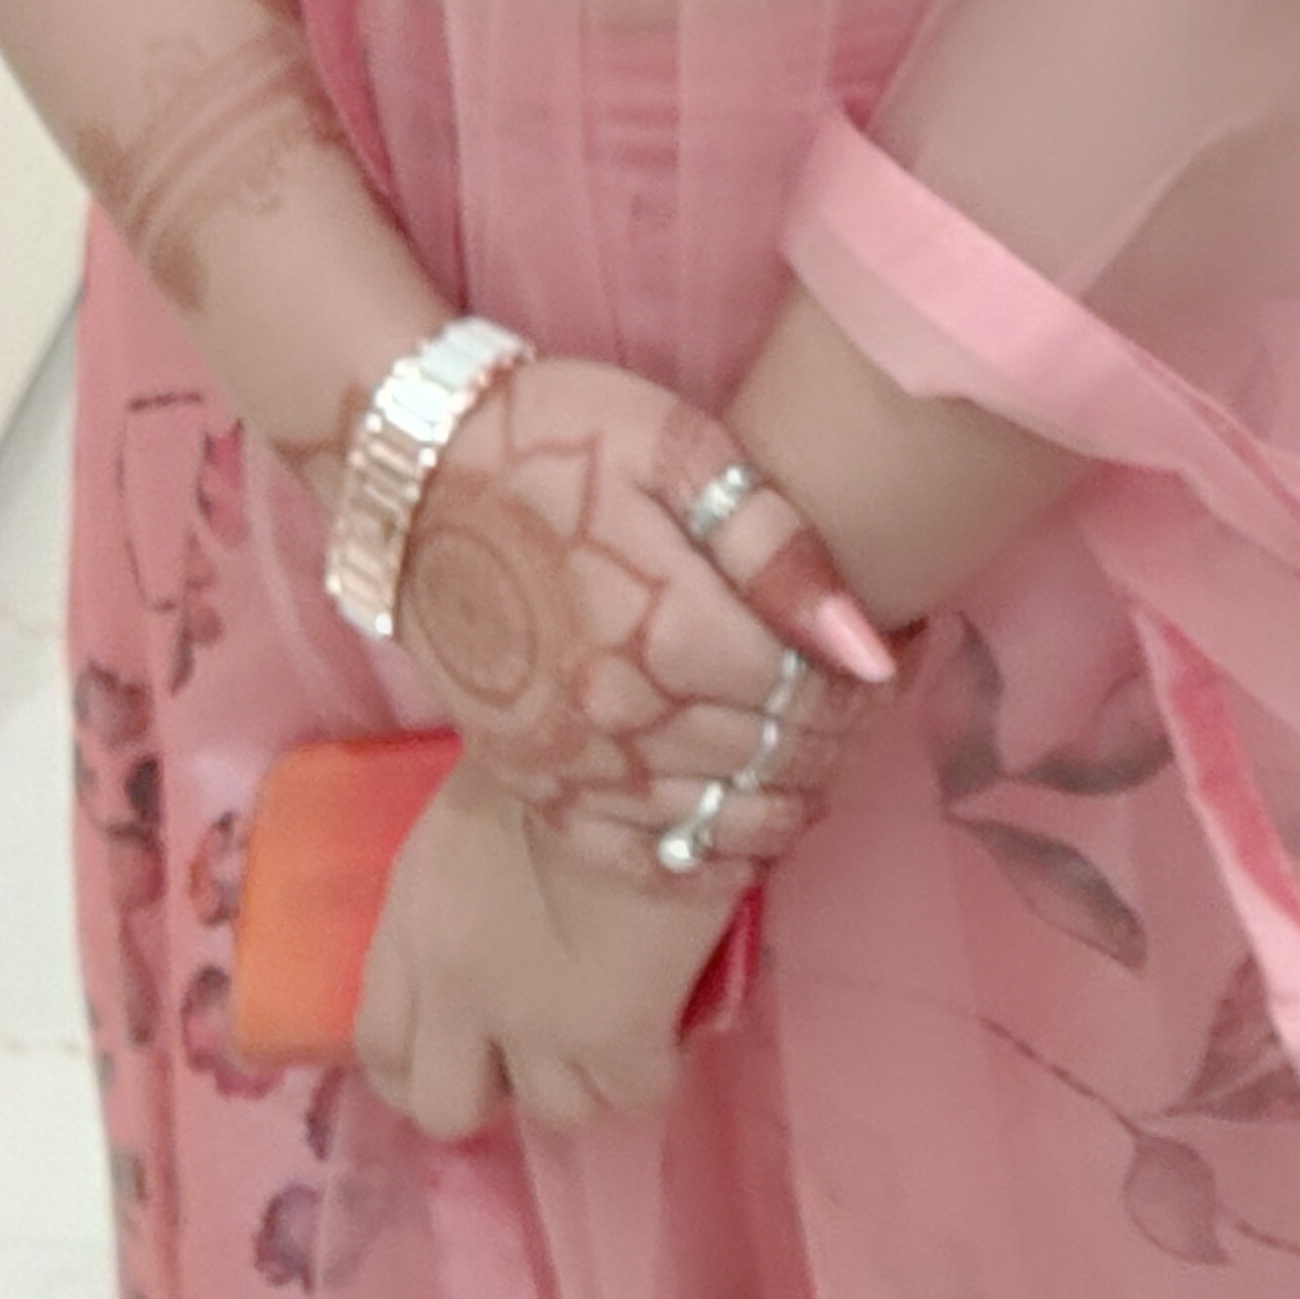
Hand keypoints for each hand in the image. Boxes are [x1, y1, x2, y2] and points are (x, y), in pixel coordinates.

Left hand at [355, 755, 731, 1142]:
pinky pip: (635, 1092)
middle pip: (447, 1110)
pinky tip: (672, 1019)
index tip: (470, 1056)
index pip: (380, 1047)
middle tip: (544, 1049)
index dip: (423, 1070)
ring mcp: (534, 1020)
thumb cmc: (546, 746)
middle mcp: (455, 988)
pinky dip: (655, 1065)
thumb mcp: (461, 825)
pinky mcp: (615, 1029)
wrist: (625, 732)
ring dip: (588, 1076)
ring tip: (622, 1025)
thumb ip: (452, 899)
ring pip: (556, 1112)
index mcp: (410, 925)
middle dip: (498, 1089)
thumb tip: (492, 941)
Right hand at [392, 350, 887, 861]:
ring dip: (785, 803)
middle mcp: (625, 718)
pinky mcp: (530, 784)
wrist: (408, 471)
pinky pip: (636, 862)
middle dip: (838, 739)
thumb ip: (775, 546)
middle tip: (860, 705)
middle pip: (776, 763)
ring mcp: (572, 763)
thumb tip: (866, 647)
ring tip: (814, 760)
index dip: (867, 682)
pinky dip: (702, 861)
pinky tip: (737, 834)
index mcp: (674, 632)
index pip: (815, 697)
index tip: (891, 653)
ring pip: (719, 825)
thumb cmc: (553, 437)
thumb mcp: (677, 448)